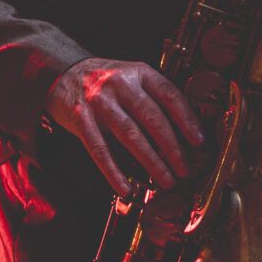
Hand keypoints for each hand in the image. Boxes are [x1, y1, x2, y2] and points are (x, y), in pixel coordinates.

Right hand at [44, 57, 204, 196]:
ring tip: (166, 180)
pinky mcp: (80, 120)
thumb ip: (154, 97)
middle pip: (152, 117)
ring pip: (130, 135)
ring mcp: (99, 102)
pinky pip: (100, 150)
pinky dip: (114, 172)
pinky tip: (126, 189)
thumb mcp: (133, 78)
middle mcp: (120, 84)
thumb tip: (185, 131)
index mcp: (138, 72)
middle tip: (184, 170)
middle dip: (172, 147)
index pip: (168, 94)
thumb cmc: (106, 81)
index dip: (187, 119)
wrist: (63, 73)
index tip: (199, 141)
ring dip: (151, 161)